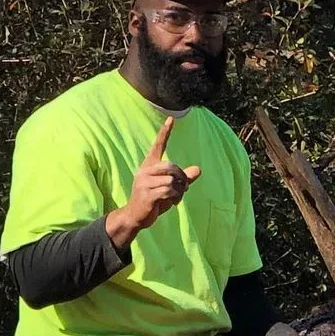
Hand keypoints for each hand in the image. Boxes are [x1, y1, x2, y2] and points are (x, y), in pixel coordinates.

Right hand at [106, 116, 201, 248]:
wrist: (136, 216)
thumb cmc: (153, 200)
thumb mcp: (169, 188)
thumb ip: (183, 179)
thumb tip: (198, 170)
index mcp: (149, 166)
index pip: (158, 146)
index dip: (165, 133)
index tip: (171, 119)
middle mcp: (145, 171)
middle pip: (171, 166)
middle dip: (181, 178)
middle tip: (183, 188)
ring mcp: (144, 182)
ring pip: (172, 181)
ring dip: (179, 191)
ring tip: (175, 198)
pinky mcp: (147, 194)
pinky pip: (169, 191)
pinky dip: (175, 198)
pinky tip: (171, 202)